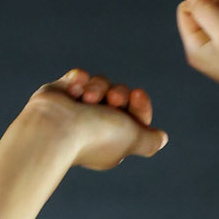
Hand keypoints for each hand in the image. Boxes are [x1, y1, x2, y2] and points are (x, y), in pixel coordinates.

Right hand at [26, 70, 167, 170]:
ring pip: (100, 84)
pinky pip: (78, 77)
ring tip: (86, 99)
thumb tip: (161, 139)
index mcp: (112, 141)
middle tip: (111, 100)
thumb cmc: (95, 136)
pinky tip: (72, 91)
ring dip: (97, 87)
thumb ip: (148, 141)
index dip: (140, 103)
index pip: (134, 115)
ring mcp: (76, 111)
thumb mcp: (133, 140)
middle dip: (118, 93)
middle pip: (119, 95)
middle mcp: (95, 127)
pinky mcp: (61, 96)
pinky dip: (78, 81)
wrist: (57, 128)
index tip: (137, 94)